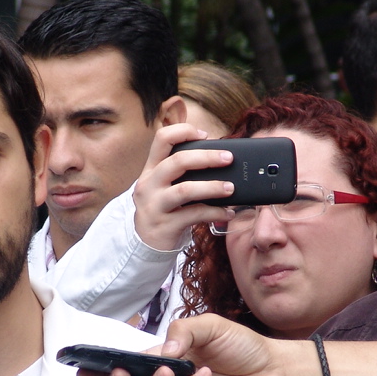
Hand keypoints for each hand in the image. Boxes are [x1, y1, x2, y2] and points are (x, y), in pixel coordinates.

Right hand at [85, 314, 316, 375]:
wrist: (277, 368)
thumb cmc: (243, 347)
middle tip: (119, 373)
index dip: (105, 368)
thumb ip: (182, 332)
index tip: (84, 368)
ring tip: (166, 372)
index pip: (131, 365)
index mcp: (166, 359)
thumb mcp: (210, 326)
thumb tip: (161, 349)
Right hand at [130, 123, 237, 251]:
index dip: (184, 131)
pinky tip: (228, 212)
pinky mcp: (165, 225)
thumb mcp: (165, 187)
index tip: (205, 135)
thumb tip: (220, 158)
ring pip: (185, 190)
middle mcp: (149, 184)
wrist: (146, 244)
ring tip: (231, 188)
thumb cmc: (164, 209)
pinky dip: (215, 212)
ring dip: (212, 187)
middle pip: (177, 161)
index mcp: (151, 169)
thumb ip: (183, 172)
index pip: (162, 138)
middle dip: (207, 157)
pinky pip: (194, 215)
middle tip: (228, 158)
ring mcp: (155, 206)